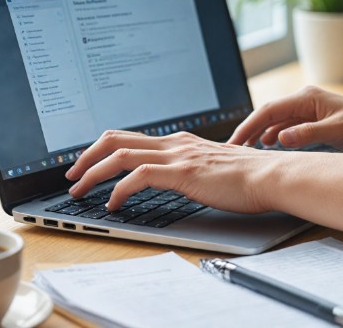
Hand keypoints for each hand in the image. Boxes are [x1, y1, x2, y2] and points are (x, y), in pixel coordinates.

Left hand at [66, 130, 286, 212]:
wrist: (270, 176)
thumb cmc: (247, 178)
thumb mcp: (211, 168)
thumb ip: (190, 168)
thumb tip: (173, 179)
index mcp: (179, 141)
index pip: (130, 137)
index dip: (101, 149)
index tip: (87, 164)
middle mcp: (174, 143)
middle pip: (115, 139)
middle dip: (86, 157)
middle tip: (72, 175)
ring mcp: (177, 156)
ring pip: (120, 155)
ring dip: (93, 173)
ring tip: (80, 191)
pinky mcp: (183, 172)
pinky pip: (138, 177)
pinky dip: (119, 190)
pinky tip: (113, 205)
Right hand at [228, 86, 342, 150]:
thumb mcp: (339, 132)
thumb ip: (309, 134)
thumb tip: (280, 139)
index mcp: (306, 98)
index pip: (268, 111)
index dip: (248, 126)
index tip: (234, 142)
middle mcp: (303, 100)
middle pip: (267, 114)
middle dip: (248, 130)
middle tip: (231, 148)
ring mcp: (307, 108)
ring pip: (274, 120)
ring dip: (258, 133)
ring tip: (244, 150)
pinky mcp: (311, 118)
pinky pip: (284, 125)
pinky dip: (272, 135)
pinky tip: (267, 146)